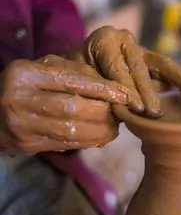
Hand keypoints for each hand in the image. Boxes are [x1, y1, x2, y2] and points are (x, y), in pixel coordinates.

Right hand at [0, 55, 131, 154]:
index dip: (103, 89)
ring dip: (100, 131)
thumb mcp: (45, 68)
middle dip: (104, 113)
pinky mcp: (25, 145)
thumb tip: (114, 86)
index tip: (126, 95)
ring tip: (115, 127)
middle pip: (73, 108)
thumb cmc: (28, 84)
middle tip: (121, 113)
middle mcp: (19, 99)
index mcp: (26, 74)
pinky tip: (101, 137)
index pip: (72, 81)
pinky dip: (88, 142)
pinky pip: (64, 144)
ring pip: (71, 130)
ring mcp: (21, 125)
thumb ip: (76, 73)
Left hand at [69, 26, 180, 117]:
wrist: (79, 61)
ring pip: (161, 64)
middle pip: (140, 67)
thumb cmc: (76, 73)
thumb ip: (95, 90)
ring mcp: (140, 49)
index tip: (136, 108)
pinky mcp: (151, 59)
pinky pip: (166, 70)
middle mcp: (125, 40)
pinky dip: (180, 81)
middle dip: (148, 91)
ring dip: (178, 80)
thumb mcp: (78, 79)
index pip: (117, 68)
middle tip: (154, 112)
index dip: (126, 88)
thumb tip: (113, 112)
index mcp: (104, 40)